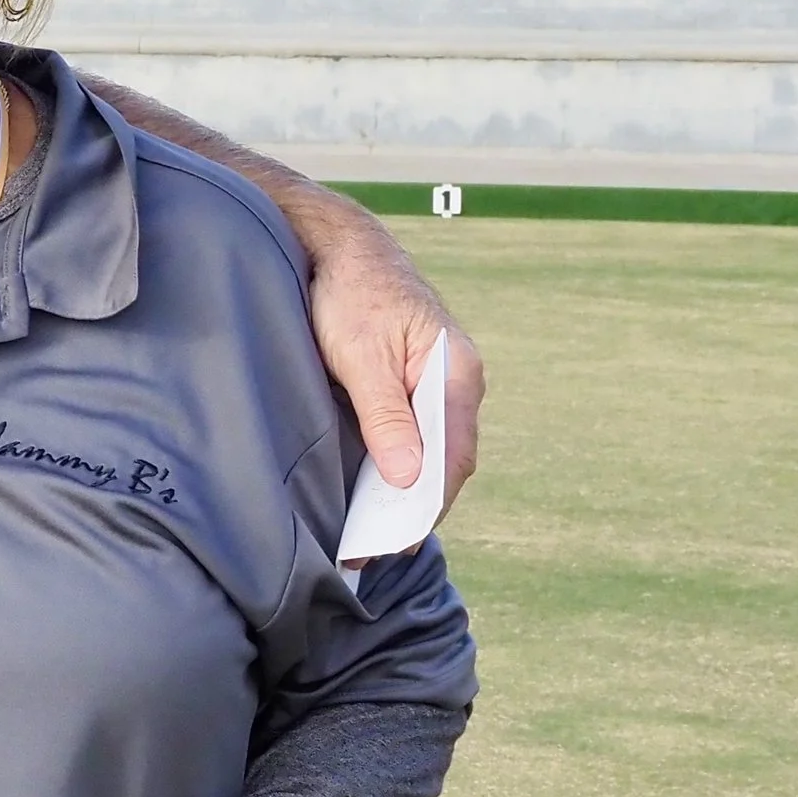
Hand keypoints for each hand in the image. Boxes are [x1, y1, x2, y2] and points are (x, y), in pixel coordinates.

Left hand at [304, 201, 482, 521]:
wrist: (340, 248)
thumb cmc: (350, 295)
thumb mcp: (361, 358)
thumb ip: (386, 417)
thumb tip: (408, 478)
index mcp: (457, 374)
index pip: (454, 457)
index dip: (428, 504)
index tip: (398, 542)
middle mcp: (456, 380)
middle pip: (447, 459)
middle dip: (416, 506)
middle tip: (376, 548)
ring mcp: (438, 381)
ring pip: (431, 448)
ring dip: (405, 488)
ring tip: (370, 531)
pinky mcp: (413, 380)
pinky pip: (415, 431)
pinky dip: (397, 462)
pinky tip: (370, 488)